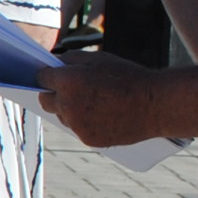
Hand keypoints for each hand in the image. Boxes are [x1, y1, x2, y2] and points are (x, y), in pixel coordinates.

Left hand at [35, 51, 166, 146]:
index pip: (42, 78)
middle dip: (53, 93)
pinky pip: (78, 129)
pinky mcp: (88, 139)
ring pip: (63, 116)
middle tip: (65, 89)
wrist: (155, 104)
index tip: (50, 75)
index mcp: (68, 82)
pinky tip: (104, 115)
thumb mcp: (99, 59)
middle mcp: (68, 105)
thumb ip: (72, 59)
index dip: (47, 75)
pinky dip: (85, 123)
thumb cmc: (129, 77)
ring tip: (94, 101)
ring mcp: (77, 125)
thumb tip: (54, 64)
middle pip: (45, 100)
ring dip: (70, 109)